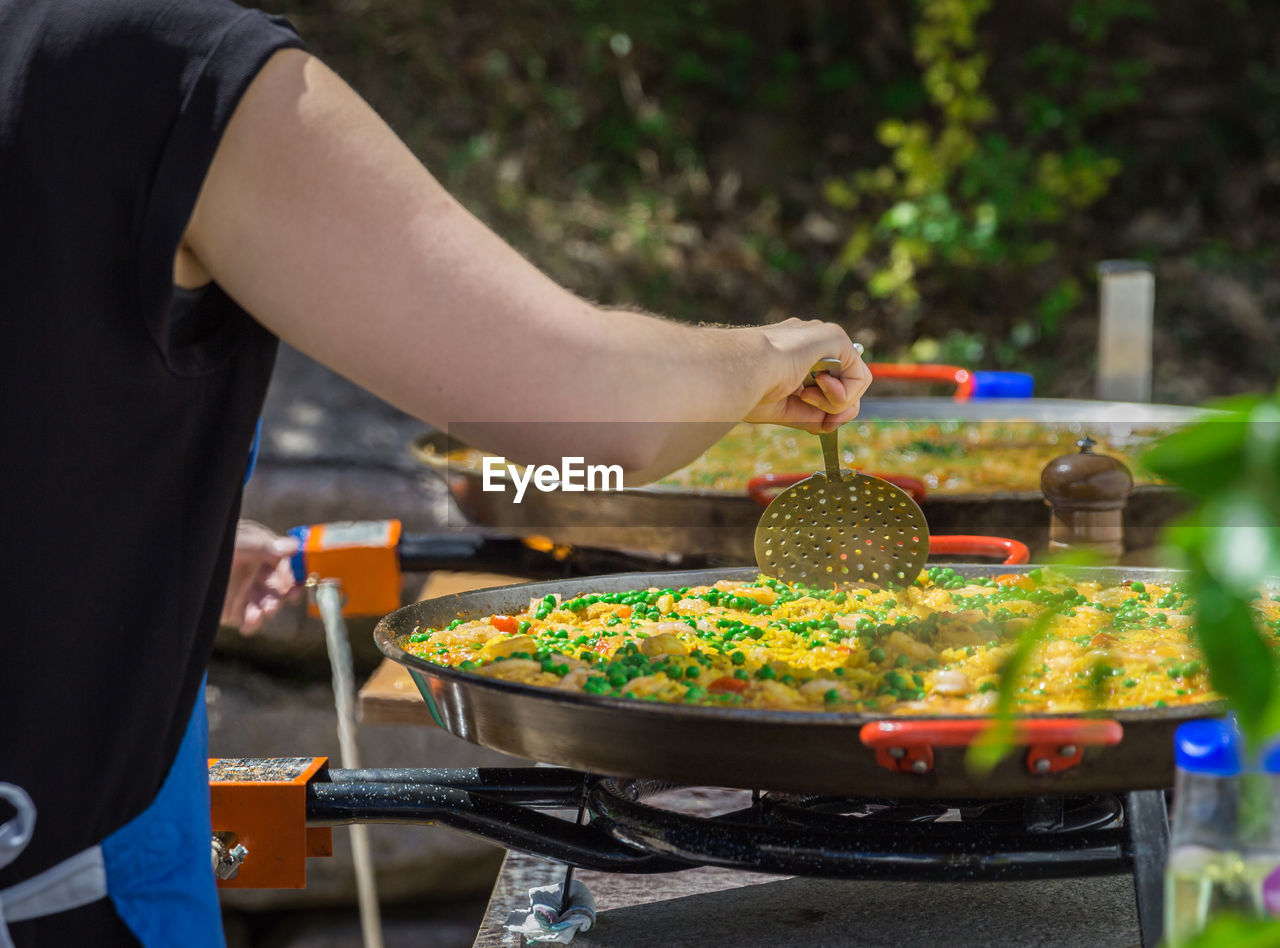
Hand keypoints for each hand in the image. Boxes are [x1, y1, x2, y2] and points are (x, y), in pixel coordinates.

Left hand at [221, 520, 299, 633]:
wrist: (179, 558)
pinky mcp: (231, 610)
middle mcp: (256, 573)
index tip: (292, 588)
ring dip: (267, 610)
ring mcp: (244, 592)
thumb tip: (293, 546)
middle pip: (278, 589)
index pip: (284, 566)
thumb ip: (264, 545)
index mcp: (262, 552)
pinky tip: (250, 622)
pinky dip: (252, 624)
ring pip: (265, 605)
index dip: (291, 578)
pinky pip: (248, 620)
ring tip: (261, 612)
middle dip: (278, 597)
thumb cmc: (213, 542)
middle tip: (272, 603)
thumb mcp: (238, 539)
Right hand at [745, 318, 871, 431]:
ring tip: (805, 397)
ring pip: (853, 382)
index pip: (823, 386)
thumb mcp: (781, 408)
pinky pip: (859, 376)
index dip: (825, 411)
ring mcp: (822, 338)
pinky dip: (843, 396)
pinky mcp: (835, 337)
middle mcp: (809, 344)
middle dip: (833, 410)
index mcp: (791, 356)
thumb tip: (833, 423)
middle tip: (815, 416)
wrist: (739, 370)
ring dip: (834, 404)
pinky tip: (815, 391)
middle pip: (842, 385)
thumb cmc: (746, 389)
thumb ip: (809, 414)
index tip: (815, 424)